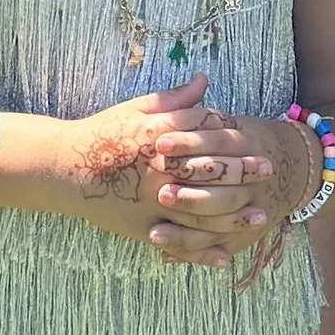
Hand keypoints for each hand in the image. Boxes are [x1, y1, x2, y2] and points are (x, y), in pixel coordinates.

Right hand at [64, 81, 269, 260]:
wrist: (65, 168)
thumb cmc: (102, 134)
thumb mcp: (136, 109)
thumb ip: (174, 100)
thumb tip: (204, 79)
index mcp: (160, 140)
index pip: (206, 142)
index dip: (236, 146)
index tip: (260, 148)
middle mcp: (159, 172)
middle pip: (210, 177)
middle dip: (243, 177)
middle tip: (269, 175)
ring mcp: (151, 203)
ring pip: (200, 214)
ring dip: (233, 217)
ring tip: (259, 217)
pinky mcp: (142, 227)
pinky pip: (178, 242)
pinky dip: (201, 251)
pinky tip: (224, 256)